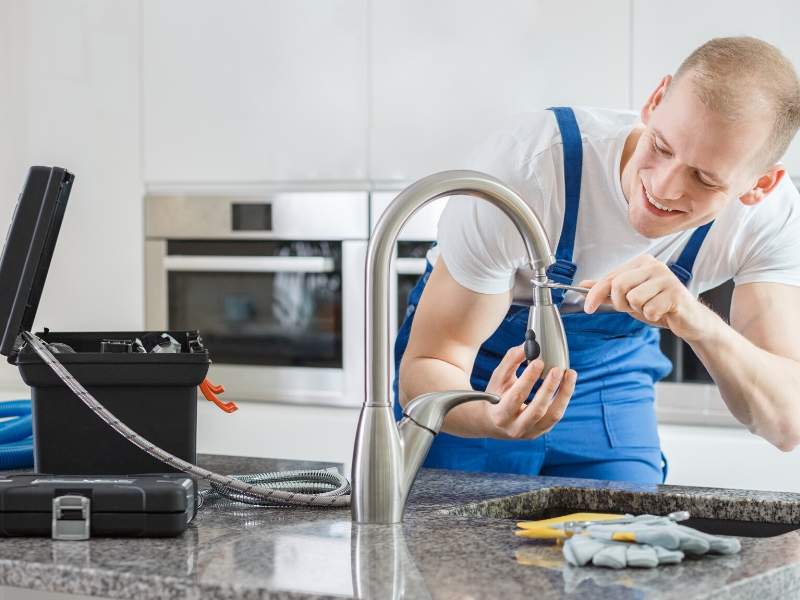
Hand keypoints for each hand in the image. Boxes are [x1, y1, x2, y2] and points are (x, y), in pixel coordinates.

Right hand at [482, 344, 576, 438]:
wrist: (494, 422)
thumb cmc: (496, 396)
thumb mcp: (498, 379)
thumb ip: (510, 361)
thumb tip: (526, 346)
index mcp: (500, 415)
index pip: (516, 397)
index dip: (528, 379)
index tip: (538, 361)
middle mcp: (515, 428)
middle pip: (537, 410)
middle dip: (549, 388)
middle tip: (557, 369)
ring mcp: (531, 432)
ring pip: (552, 415)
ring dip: (564, 394)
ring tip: (570, 374)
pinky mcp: (542, 431)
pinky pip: (557, 415)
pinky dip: (564, 397)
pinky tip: (568, 382)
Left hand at [579, 254, 710, 341]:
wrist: (689, 319)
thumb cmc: (658, 305)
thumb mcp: (629, 297)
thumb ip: (607, 290)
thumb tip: (583, 285)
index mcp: (642, 263)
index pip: (610, 277)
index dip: (595, 294)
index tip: (587, 307)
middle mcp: (654, 265)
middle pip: (618, 285)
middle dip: (620, 303)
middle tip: (632, 308)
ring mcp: (666, 278)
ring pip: (633, 298)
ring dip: (639, 310)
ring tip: (651, 308)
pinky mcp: (676, 294)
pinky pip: (649, 310)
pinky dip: (652, 316)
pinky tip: (663, 312)